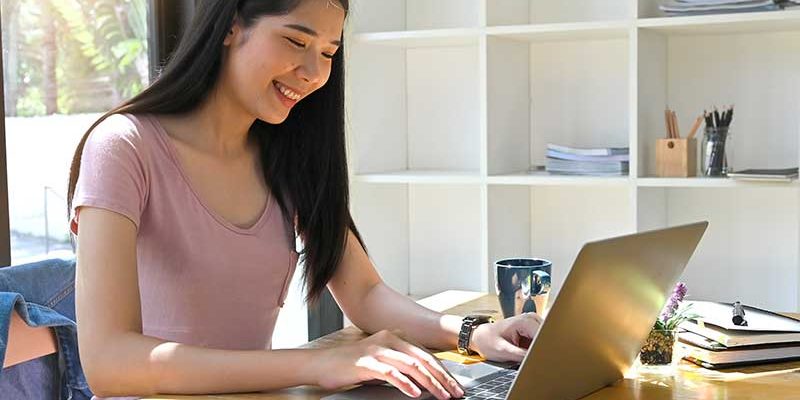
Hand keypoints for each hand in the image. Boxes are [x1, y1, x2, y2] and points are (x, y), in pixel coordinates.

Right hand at [314, 329, 464, 398]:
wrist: (321, 364)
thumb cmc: (351, 365)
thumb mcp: (380, 362)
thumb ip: (400, 366)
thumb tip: (425, 380)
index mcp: (395, 337)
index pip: (426, 355)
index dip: (443, 371)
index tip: (455, 386)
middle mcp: (388, 340)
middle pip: (423, 359)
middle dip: (442, 378)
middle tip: (455, 393)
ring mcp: (377, 350)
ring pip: (411, 365)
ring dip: (430, 382)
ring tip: (441, 395)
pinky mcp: (366, 362)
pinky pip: (390, 372)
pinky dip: (405, 383)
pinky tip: (415, 393)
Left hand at [470, 312, 542, 362]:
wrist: (482, 337)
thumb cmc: (488, 340)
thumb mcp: (503, 351)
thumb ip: (522, 355)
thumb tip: (537, 359)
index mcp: (524, 321)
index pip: (544, 336)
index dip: (543, 348)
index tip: (537, 357)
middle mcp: (530, 319)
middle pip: (547, 337)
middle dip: (541, 348)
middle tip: (528, 356)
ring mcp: (532, 323)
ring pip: (545, 339)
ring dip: (538, 348)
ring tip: (523, 352)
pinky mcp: (532, 329)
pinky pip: (541, 341)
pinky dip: (536, 348)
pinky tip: (525, 351)